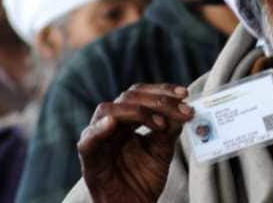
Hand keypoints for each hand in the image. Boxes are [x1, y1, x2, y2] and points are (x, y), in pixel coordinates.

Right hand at [77, 83, 193, 202]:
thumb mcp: (162, 151)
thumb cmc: (143, 180)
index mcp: (127, 120)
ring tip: (160, 123)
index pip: (141, 94)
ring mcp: (98, 139)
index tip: (184, 94)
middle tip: (182, 109)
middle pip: (128, 97)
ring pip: (107, 110)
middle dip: (158, 101)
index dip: (162, 90)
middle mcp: (111, 125)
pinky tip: (112, 123)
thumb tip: (183, 108)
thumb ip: (169, 130)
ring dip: (136, 111)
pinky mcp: (89, 159)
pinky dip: (98, 129)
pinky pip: (87, 140)